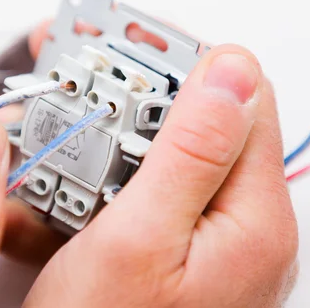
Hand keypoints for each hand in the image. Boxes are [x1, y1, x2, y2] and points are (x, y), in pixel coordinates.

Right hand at [22, 25, 298, 306]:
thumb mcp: (141, 242)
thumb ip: (192, 152)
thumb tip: (231, 72)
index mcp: (253, 219)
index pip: (242, 97)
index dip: (181, 64)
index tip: (121, 54)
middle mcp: (244, 228)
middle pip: (201, 125)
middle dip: (132, 101)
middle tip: (74, 92)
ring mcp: (211, 242)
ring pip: (167, 157)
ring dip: (108, 143)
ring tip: (57, 152)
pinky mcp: (179, 254)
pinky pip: (147, 195)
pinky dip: (104, 184)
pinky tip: (63, 197)